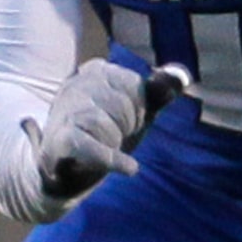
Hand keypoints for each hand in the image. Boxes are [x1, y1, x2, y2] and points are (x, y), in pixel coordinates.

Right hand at [30, 60, 187, 201]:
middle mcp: (75, 85)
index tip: (122, 120)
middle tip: (109, 136)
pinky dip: (113, 160)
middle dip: (125, 127)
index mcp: (95, 71)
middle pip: (123, 106)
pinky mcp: (59, 140)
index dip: (137, 110)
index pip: (135, 86)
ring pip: (110, 127)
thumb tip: (182, 76)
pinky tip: (129, 168)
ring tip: (99, 146)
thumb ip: (157, 92)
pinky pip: (93, 148)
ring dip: (113, 144)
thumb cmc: (104, 134)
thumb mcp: (136, 110)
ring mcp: (64, 111)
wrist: (64, 170)